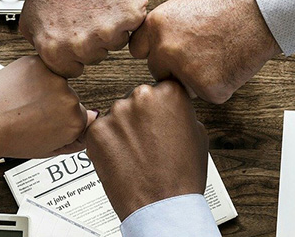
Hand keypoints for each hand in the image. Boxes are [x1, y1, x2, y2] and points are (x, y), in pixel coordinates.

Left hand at [0, 56, 96, 158]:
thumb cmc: (8, 139)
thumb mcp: (46, 149)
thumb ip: (73, 140)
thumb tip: (88, 127)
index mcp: (75, 122)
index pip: (80, 115)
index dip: (61, 120)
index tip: (48, 122)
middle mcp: (69, 98)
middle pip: (69, 97)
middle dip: (53, 103)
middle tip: (31, 114)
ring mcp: (54, 79)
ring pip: (55, 81)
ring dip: (43, 87)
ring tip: (22, 102)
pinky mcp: (38, 63)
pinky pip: (41, 67)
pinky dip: (31, 75)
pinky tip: (19, 90)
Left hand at [20, 0, 147, 77]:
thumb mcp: (30, 18)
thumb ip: (41, 46)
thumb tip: (52, 60)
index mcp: (55, 50)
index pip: (72, 70)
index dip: (74, 53)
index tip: (75, 36)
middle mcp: (82, 45)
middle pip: (96, 57)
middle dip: (92, 38)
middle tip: (86, 12)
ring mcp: (108, 31)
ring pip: (117, 42)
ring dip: (112, 26)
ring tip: (98, 2)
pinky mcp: (130, 15)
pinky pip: (133, 25)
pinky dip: (126, 12)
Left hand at [84, 81, 207, 219]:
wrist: (161, 206)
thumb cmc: (181, 176)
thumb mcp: (198, 134)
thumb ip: (181, 113)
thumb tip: (170, 109)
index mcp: (169, 93)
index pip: (160, 89)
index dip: (160, 108)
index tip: (160, 120)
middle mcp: (141, 97)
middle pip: (136, 100)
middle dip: (139, 118)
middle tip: (148, 142)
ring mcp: (116, 113)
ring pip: (117, 115)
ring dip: (122, 130)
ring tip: (136, 154)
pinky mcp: (96, 131)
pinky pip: (99, 131)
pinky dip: (106, 144)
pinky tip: (121, 159)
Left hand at [129, 0, 281, 103]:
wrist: (257, 14)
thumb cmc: (225, 8)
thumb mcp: (181, 8)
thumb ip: (162, 30)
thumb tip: (150, 47)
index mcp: (156, 26)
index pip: (137, 51)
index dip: (153, 51)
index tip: (163, 52)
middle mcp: (166, 49)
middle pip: (158, 71)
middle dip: (174, 67)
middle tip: (199, 53)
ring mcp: (185, 71)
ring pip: (181, 86)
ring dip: (195, 78)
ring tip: (216, 55)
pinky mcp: (208, 88)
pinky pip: (207, 94)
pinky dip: (218, 85)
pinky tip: (227, 64)